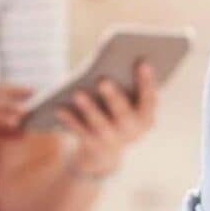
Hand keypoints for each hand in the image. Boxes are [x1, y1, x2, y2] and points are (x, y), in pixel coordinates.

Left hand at [57, 62, 157, 177]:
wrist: (104, 152)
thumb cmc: (116, 113)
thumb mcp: (125, 103)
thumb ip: (124, 84)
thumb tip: (109, 58)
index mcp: (146, 118)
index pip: (149, 99)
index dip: (147, 81)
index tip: (142, 60)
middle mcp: (132, 131)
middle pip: (123, 113)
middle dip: (113, 97)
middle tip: (103, 80)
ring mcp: (112, 140)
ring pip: (100, 124)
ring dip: (89, 108)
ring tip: (77, 93)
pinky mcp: (92, 145)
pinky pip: (80, 131)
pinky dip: (70, 119)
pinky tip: (60, 108)